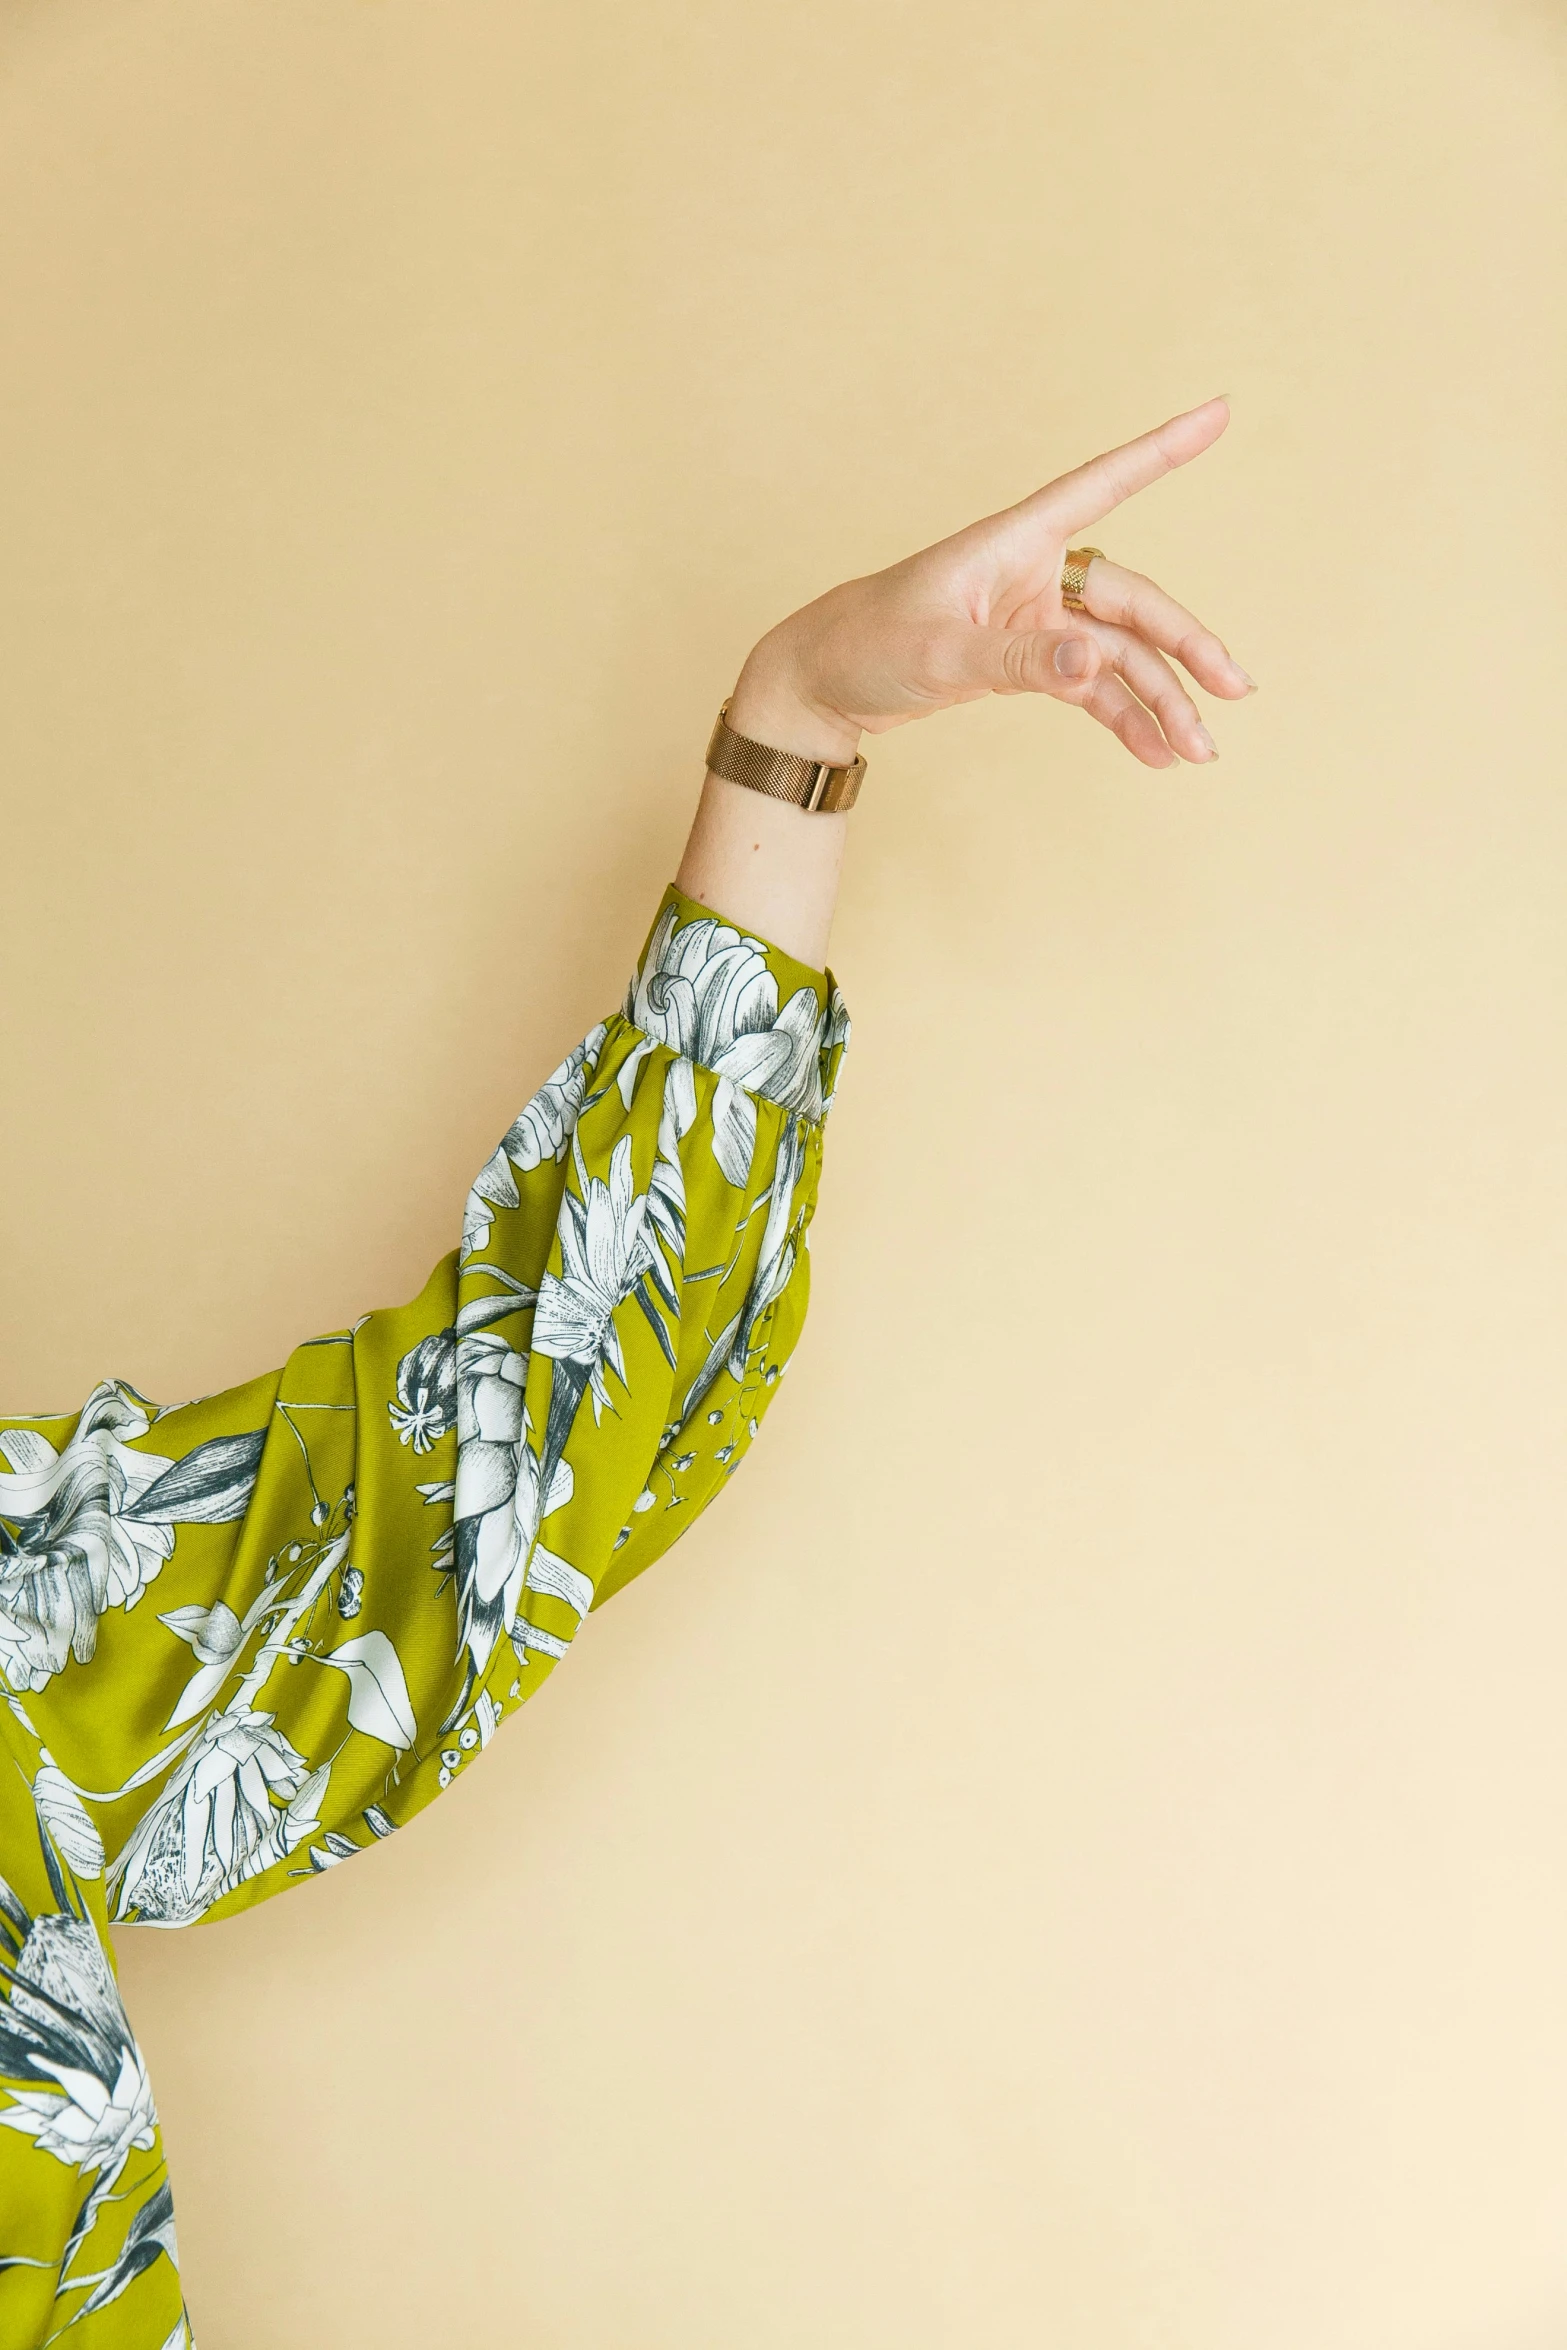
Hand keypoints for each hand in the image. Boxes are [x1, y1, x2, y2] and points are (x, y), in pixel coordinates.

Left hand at [725, 395, 1254, 771]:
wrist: (819, 684)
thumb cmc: (864, 647)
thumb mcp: (938, 655)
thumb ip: (1019, 659)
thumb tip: (1093, 659)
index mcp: (1013, 542)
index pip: (1101, 484)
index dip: (1160, 451)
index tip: (1217, 413)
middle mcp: (1033, 572)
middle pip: (1132, 600)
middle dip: (1186, 646)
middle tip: (1234, 691)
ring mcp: (1033, 618)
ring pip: (1119, 652)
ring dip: (1159, 698)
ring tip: (1195, 751)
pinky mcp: (1024, 659)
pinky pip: (1090, 684)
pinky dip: (1121, 715)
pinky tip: (1153, 752)